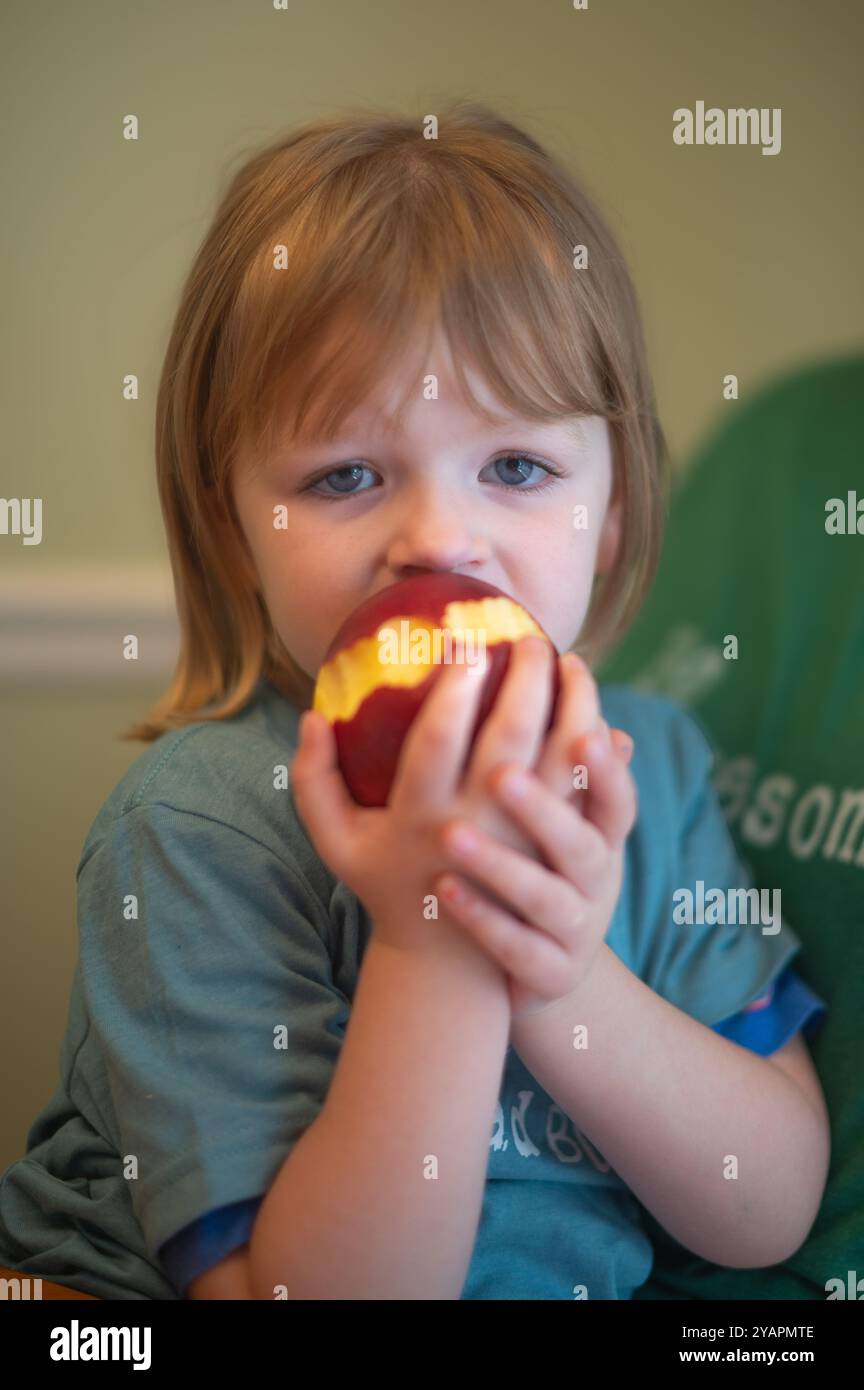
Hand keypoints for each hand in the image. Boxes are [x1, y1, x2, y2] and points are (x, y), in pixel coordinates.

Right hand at [291, 635, 565, 969]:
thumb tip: (311, 715)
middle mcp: (476, 825)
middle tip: (527, 636)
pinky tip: (591, 708)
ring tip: (570, 660)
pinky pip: (586, 788)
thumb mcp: (336, 843)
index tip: (468, 646)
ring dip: (573, 703)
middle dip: (525, 679)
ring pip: (561, 759)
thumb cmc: (387, 884)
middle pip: (510, 739)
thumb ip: (313, 783)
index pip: (437, 743)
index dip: (454, 691)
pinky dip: (595, 745)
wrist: (450, 959)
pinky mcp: (557, 849)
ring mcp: (524, 839)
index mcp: (418, 817)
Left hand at [432, 654, 637, 1017]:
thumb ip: (570, 769)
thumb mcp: (567, 825)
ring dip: (502, 865)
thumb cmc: (539, 872)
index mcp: (598, 832)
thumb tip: (594, 706)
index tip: (571, 711)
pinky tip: (445, 891)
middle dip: (545, 802)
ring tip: (451, 832)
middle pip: (581, 840)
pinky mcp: (546, 970)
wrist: (540, 972)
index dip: (600, 755)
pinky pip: (513, 945)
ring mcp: (572, 928)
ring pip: (546, 897)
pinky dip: (482, 919)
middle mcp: (593, 877)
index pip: (612, 789)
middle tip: (499, 769)